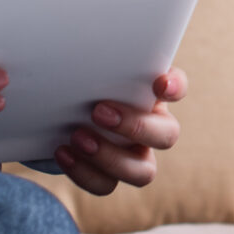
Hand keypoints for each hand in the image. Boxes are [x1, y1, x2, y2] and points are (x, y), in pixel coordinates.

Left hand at [54, 69, 185, 195]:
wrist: (56, 113)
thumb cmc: (79, 83)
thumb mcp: (85, 67)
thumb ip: (90, 58)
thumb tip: (68, 47)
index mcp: (151, 94)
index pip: (177, 87)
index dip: (174, 87)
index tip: (159, 83)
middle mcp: (151, 127)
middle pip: (167, 135)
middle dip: (136, 126)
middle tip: (98, 112)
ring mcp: (134, 156)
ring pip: (144, 171)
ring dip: (111, 157)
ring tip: (78, 137)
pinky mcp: (111, 177)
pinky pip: (107, 185)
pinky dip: (84, 173)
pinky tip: (63, 152)